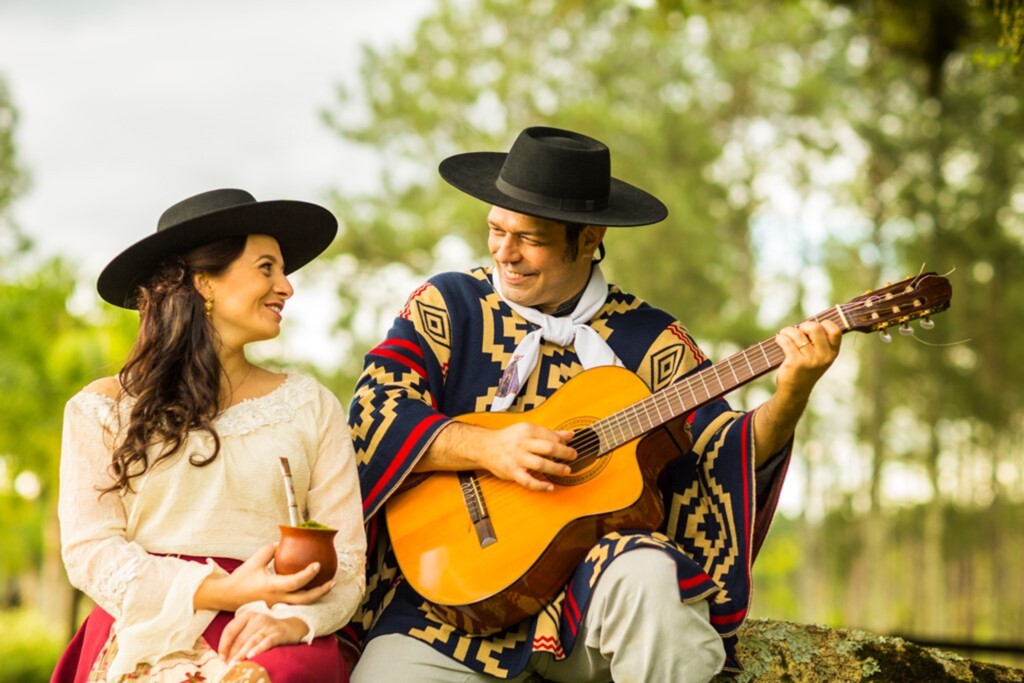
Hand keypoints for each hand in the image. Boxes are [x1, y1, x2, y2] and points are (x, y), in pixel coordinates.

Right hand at [194, 544, 334, 611]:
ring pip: (301, 604)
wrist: (228, 596)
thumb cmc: (242, 577)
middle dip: (320, 591)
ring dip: (316, 596)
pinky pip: (295, 604)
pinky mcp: (276, 607)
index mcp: (272, 586)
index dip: (308, 574)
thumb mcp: (256, 560)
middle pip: (304, 599)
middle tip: (332, 582)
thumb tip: (284, 544)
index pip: (295, 582)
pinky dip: (306, 598)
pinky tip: (313, 590)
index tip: (318, 564)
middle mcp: (277, 598)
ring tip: (327, 586)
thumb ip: (271, 550)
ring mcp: (277, 605)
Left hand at [219, 610, 308, 663]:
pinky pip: (267, 642)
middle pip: (240, 638)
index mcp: (247, 615)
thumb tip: (224, 655)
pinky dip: (258, 649)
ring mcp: (269, 625)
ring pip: (252, 640)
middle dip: (232, 653)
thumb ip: (239, 637)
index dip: (224, 644)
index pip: (231, 629)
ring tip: (235, 664)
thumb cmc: (265, 630)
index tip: (221, 657)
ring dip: (241, 653)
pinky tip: (251, 656)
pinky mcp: (278, 634)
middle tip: (228, 665)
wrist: (291, 628)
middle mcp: (258, 618)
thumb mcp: (251, 628)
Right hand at [479, 422, 576, 491]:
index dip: (563, 442)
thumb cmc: (509, 438)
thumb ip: (549, 433)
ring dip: (557, 468)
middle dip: (565, 453)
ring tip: (566, 471)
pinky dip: (540, 485)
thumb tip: (570, 435)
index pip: (551, 436)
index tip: (568, 447)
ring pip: (541, 464)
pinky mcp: (512, 472)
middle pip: (549, 448)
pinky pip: (528, 481)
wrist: (485, 447)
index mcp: (527, 430)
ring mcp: (517, 458)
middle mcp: (522, 443)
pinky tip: (550, 487)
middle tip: (573, 456)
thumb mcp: (527, 430)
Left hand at [774, 320, 841, 400]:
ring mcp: (810, 360)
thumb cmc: (806, 369)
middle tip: (797, 330)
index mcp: (832, 353)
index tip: (813, 327)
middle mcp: (823, 356)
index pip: (835, 331)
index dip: (824, 324)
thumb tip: (810, 322)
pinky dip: (780, 338)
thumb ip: (820, 342)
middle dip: (804, 325)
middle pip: (815, 328)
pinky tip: (779, 339)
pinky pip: (786, 341)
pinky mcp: (795, 362)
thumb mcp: (819, 357)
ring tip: (784, 334)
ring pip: (797, 334)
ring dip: (788, 331)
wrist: (795, 391)